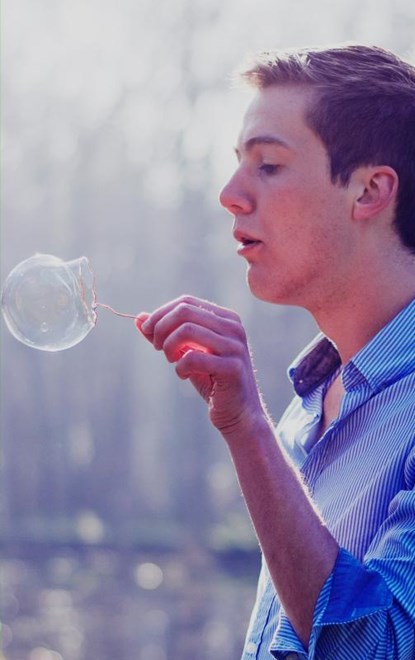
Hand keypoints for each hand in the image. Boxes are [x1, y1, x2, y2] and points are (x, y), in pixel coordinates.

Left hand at [135, 295, 266, 441]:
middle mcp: (234, 327)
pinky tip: (183, 375)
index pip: (186, 302)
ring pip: (186, 330)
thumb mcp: (187, 354)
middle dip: (161, 328)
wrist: (239, 414)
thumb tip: (139, 318)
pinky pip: (193, 358)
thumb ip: (166, 335)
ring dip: (169, 346)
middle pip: (184, 311)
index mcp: (226, 318)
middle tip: (158, 348)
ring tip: (171, 361)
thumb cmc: (212, 382)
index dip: (161, 314)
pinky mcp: (233, 368)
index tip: (147, 331)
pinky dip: (180, 367)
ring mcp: (235, 346)